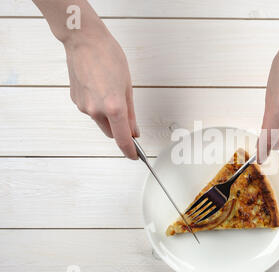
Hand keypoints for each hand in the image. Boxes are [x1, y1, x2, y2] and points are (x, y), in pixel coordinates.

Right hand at [64, 33, 138, 158]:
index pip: (123, 139)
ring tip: (111, 92)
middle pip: (111, 133)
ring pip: (100, 122)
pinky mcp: (75, 100)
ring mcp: (83, 106)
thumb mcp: (128, 86)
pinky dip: (98, 106)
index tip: (135, 156)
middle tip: (127, 115)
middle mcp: (96, 110)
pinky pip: (91, 111)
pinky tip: (100, 88)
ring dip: (108, 117)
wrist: (84, 40)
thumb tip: (134, 131)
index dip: (130, 151)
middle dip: (120, 129)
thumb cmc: (108, 57)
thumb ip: (131, 113)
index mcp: (114, 107)